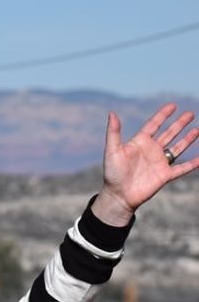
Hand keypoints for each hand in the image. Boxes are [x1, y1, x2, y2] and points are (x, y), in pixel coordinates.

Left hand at [93, 103, 198, 222]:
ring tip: (197, 130)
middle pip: (169, 134)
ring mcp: (159, 162)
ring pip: (177, 148)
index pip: (153, 125)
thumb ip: (114, 132)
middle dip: (179, 124)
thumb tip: (112, 113)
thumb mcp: (112, 150)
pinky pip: (182, 168)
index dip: (163, 115)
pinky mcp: (165, 175)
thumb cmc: (112, 172)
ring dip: (187, 139)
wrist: (118, 195)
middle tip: (190, 114)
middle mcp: (151, 150)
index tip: (173, 105)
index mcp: (139, 142)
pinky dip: (193, 164)